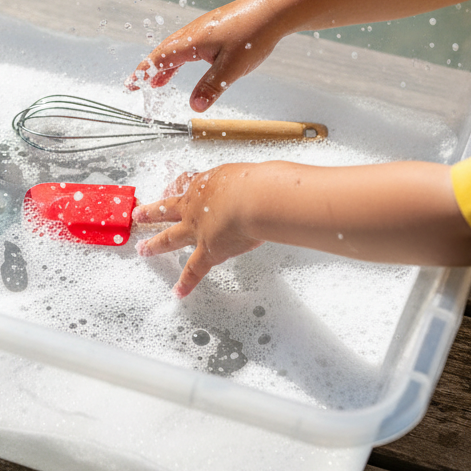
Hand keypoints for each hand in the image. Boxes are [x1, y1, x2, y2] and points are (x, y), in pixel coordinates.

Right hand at [127, 0, 282, 111]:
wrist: (273, 9)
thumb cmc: (253, 35)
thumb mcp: (231, 69)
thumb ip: (211, 88)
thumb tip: (194, 107)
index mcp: (192, 42)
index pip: (159, 58)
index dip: (143, 72)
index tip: (131, 84)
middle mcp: (193, 33)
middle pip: (164, 52)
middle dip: (151, 69)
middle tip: (140, 84)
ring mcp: (203, 28)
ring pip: (177, 48)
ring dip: (166, 65)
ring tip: (160, 81)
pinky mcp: (214, 27)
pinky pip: (189, 44)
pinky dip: (181, 57)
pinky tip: (188, 63)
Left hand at [133, 160, 470, 298]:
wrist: (264, 196)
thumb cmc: (278, 184)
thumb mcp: (284, 179)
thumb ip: (301, 187)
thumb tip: (330, 189)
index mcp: (221, 178)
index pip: (198, 182)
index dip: (186, 185)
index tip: (175, 184)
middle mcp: (204, 198)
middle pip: (174, 203)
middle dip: (157, 208)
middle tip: (139, 211)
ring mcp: (201, 223)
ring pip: (171, 231)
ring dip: (155, 239)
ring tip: (140, 246)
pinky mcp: (208, 246)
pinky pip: (193, 267)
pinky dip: (186, 280)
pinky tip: (176, 292)